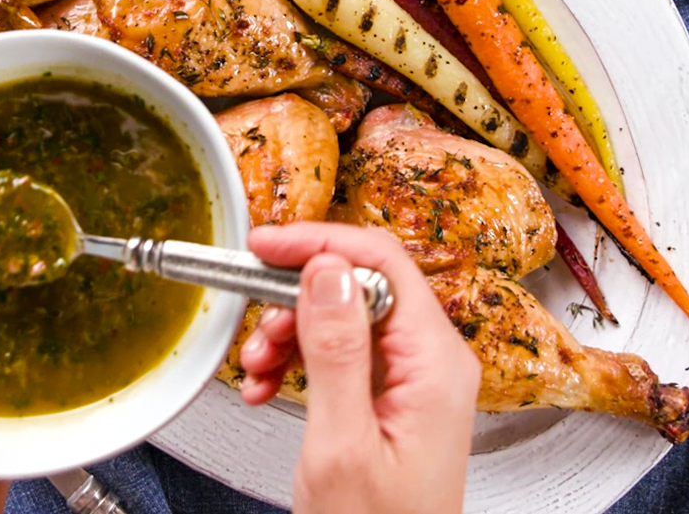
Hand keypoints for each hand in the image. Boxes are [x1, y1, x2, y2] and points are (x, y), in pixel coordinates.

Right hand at [238, 223, 479, 513]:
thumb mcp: (341, 446)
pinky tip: (268, 383)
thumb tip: (326, 270)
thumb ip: (335, 350)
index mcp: (435, 362)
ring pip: (341, 314)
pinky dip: (296, 359)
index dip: (318, 243)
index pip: (380, 260)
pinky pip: (338, 349)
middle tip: (254, 321)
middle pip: (358, 284)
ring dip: (289, 331)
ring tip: (258, 366)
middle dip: (295, 298)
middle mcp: (431, 359)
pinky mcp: (390, 392)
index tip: (264, 244)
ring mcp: (412, 376)